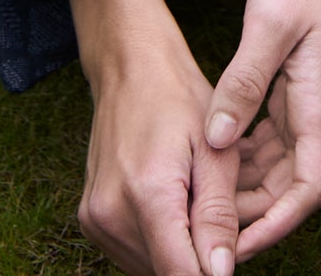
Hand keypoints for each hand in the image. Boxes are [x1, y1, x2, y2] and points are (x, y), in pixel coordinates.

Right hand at [68, 0, 239, 275]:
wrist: (129, 64)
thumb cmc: (179, 97)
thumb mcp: (215, 149)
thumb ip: (218, 215)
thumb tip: (222, 275)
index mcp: (147, 193)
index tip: (230, 260)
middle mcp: (110, 213)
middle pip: (166, 274)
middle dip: (200, 261)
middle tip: (221, 220)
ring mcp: (94, 219)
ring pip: (150, 269)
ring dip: (180, 253)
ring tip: (198, 206)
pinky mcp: (90, 219)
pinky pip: (134, 254)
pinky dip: (160, 243)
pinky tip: (176, 206)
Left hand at [205, 0, 320, 260]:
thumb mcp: (268, 23)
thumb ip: (242, 84)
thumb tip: (213, 141)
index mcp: (319, 108)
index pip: (306, 191)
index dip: (275, 226)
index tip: (237, 249)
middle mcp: (320, 116)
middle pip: (287, 187)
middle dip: (249, 213)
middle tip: (200, 227)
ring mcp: (312, 104)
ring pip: (278, 164)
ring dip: (244, 183)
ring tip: (198, 198)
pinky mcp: (302, 89)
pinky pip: (273, 136)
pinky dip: (246, 151)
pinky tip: (212, 153)